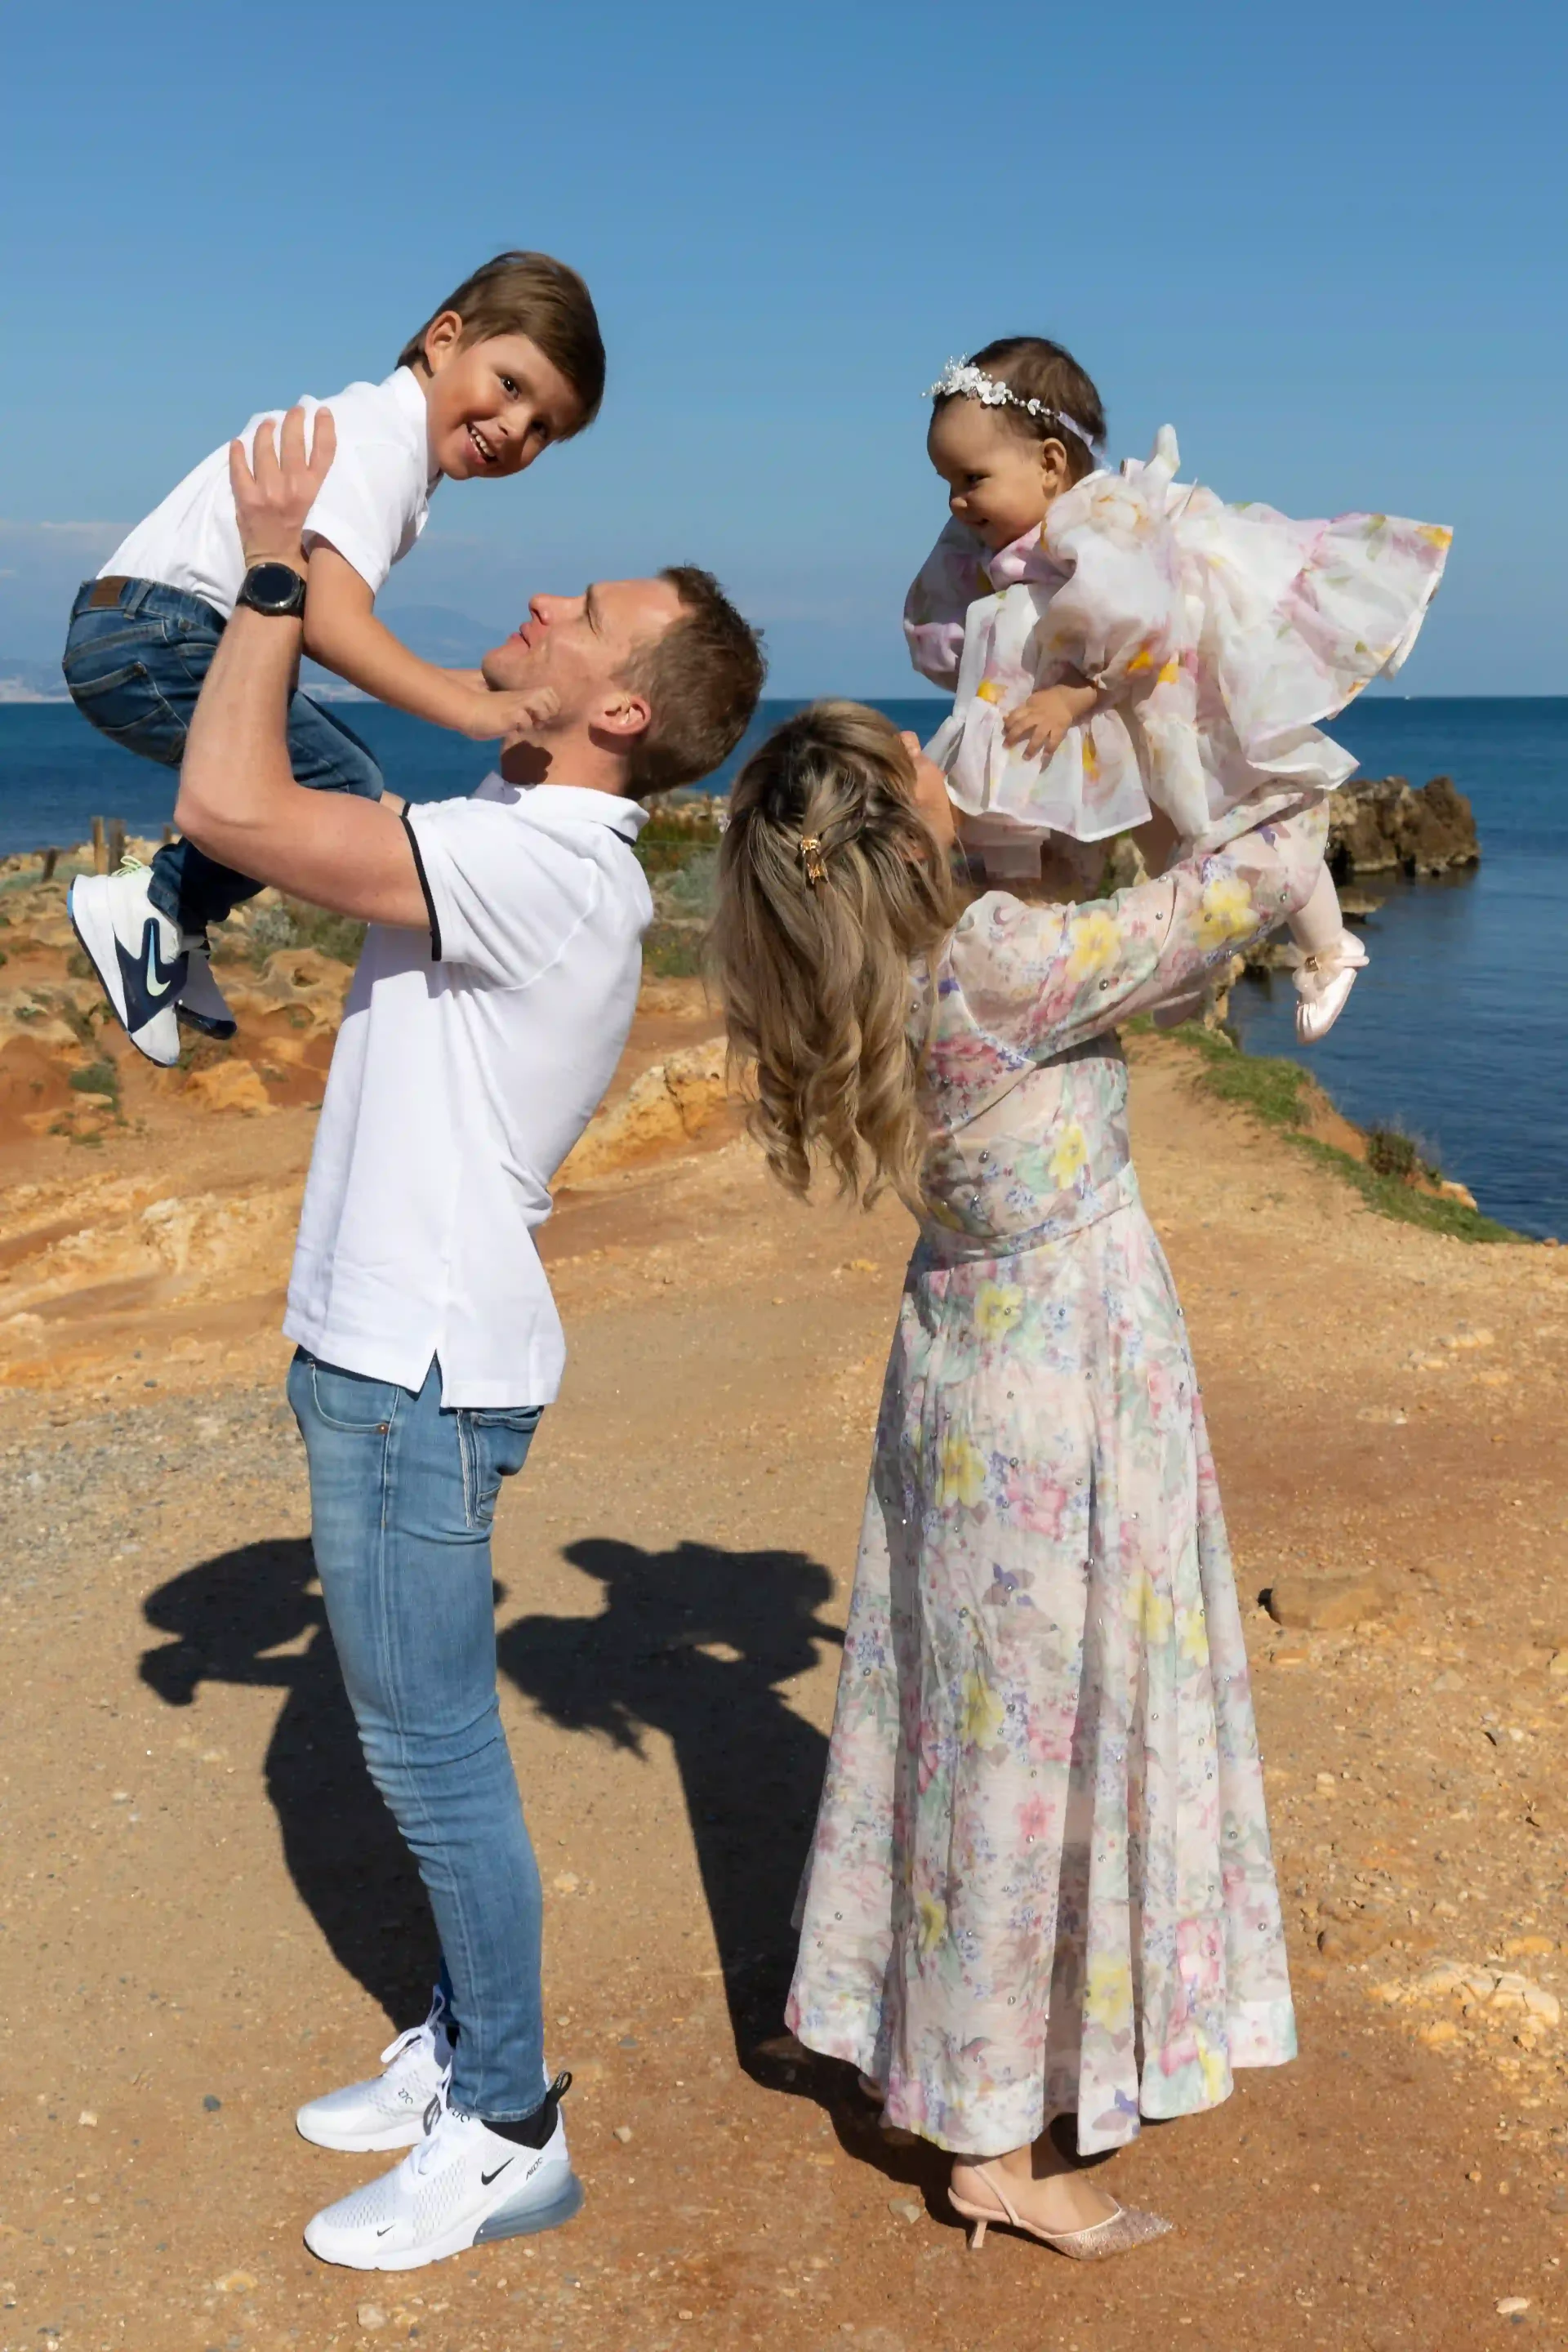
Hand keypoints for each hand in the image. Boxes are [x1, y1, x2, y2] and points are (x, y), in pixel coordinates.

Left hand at [231, 404, 335, 574]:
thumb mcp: (320, 519)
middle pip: (293, 442)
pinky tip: (237, 443)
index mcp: (313, 493)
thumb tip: (308, 469)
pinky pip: (238, 469)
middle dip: (294, 421)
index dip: (323, 428)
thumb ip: (313, 493)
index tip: (321, 412)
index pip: (322, 452)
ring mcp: (265, 491)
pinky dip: (237, 453)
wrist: (278, 571)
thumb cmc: (304, 549)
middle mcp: (290, 487)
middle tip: (295, 411)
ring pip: (264, 449)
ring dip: (266, 431)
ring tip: (268, 423)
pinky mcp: (245, 499)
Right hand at [464, 684, 560, 740]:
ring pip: (543, 704)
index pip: (548, 692)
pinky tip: (514, 729)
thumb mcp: (501, 709)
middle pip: (550, 694)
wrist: (464, 707)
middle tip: (539, 721)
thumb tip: (523, 721)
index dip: (549, 703)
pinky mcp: (511, 714)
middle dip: (549, 709)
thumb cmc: (478, 708)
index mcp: (520, 694)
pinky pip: (526, 721)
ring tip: (531, 724)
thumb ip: (514, 711)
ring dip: (541, 716)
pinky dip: (524, 727)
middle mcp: (522, 696)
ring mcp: (517, 703)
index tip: (540, 717)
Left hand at [1001, 683, 1093, 760]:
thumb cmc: (1048, 699)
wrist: (1068, 698)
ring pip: (1037, 736)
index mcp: (1030, 707)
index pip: (1015, 715)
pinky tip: (1044, 757)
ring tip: (1025, 757)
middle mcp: (1037, 716)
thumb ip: (1020, 709)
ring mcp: (1049, 723)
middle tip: (1006, 746)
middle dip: (1013, 737)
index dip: (1008, 724)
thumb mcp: (1032, 700)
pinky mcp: (1059, 729)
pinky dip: (1050, 749)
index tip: (1004, 732)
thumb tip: (1005, 718)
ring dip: (1031, 748)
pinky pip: (1054, 740)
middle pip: (1022, 726)